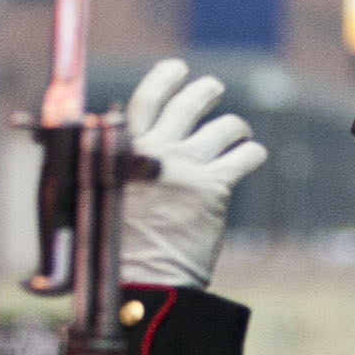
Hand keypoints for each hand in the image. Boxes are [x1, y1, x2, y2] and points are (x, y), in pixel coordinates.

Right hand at [112, 59, 265, 289]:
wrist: (142, 284)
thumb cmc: (116, 253)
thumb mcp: (100, 201)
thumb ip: (113, 170)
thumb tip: (111, 150)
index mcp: (122, 153)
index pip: (145, 101)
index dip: (164, 79)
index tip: (178, 69)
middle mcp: (155, 152)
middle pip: (187, 105)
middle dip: (205, 91)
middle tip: (214, 89)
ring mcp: (185, 168)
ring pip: (221, 129)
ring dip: (234, 125)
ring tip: (239, 130)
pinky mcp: (213, 189)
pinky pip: (242, 157)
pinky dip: (251, 151)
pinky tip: (254, 153)